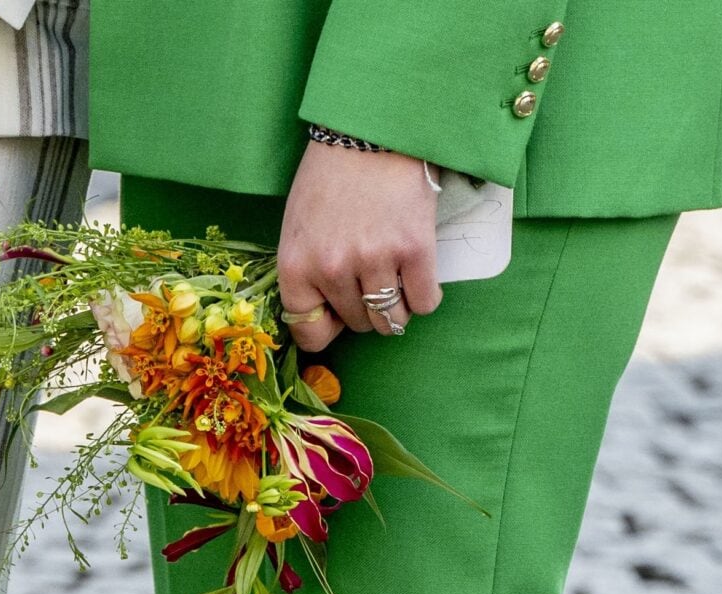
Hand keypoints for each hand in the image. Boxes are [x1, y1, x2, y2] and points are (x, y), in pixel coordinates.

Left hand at [278, 140, 442, 351]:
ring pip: (393, 321)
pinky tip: (418, 274)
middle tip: (371, 276)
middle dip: (367, 309)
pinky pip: (425, 303)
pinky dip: (425, 296)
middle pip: (359, 326)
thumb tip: (326, 318)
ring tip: (397, 279)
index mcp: (297, 265)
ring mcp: (375, 261)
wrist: (371, 131)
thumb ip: (307, 273)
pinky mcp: (414, 250)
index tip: (338, 314)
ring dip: (398, 307)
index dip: (328, 328)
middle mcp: (333, 269)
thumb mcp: (299, 226)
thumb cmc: (331, 177)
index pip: (310, 333)